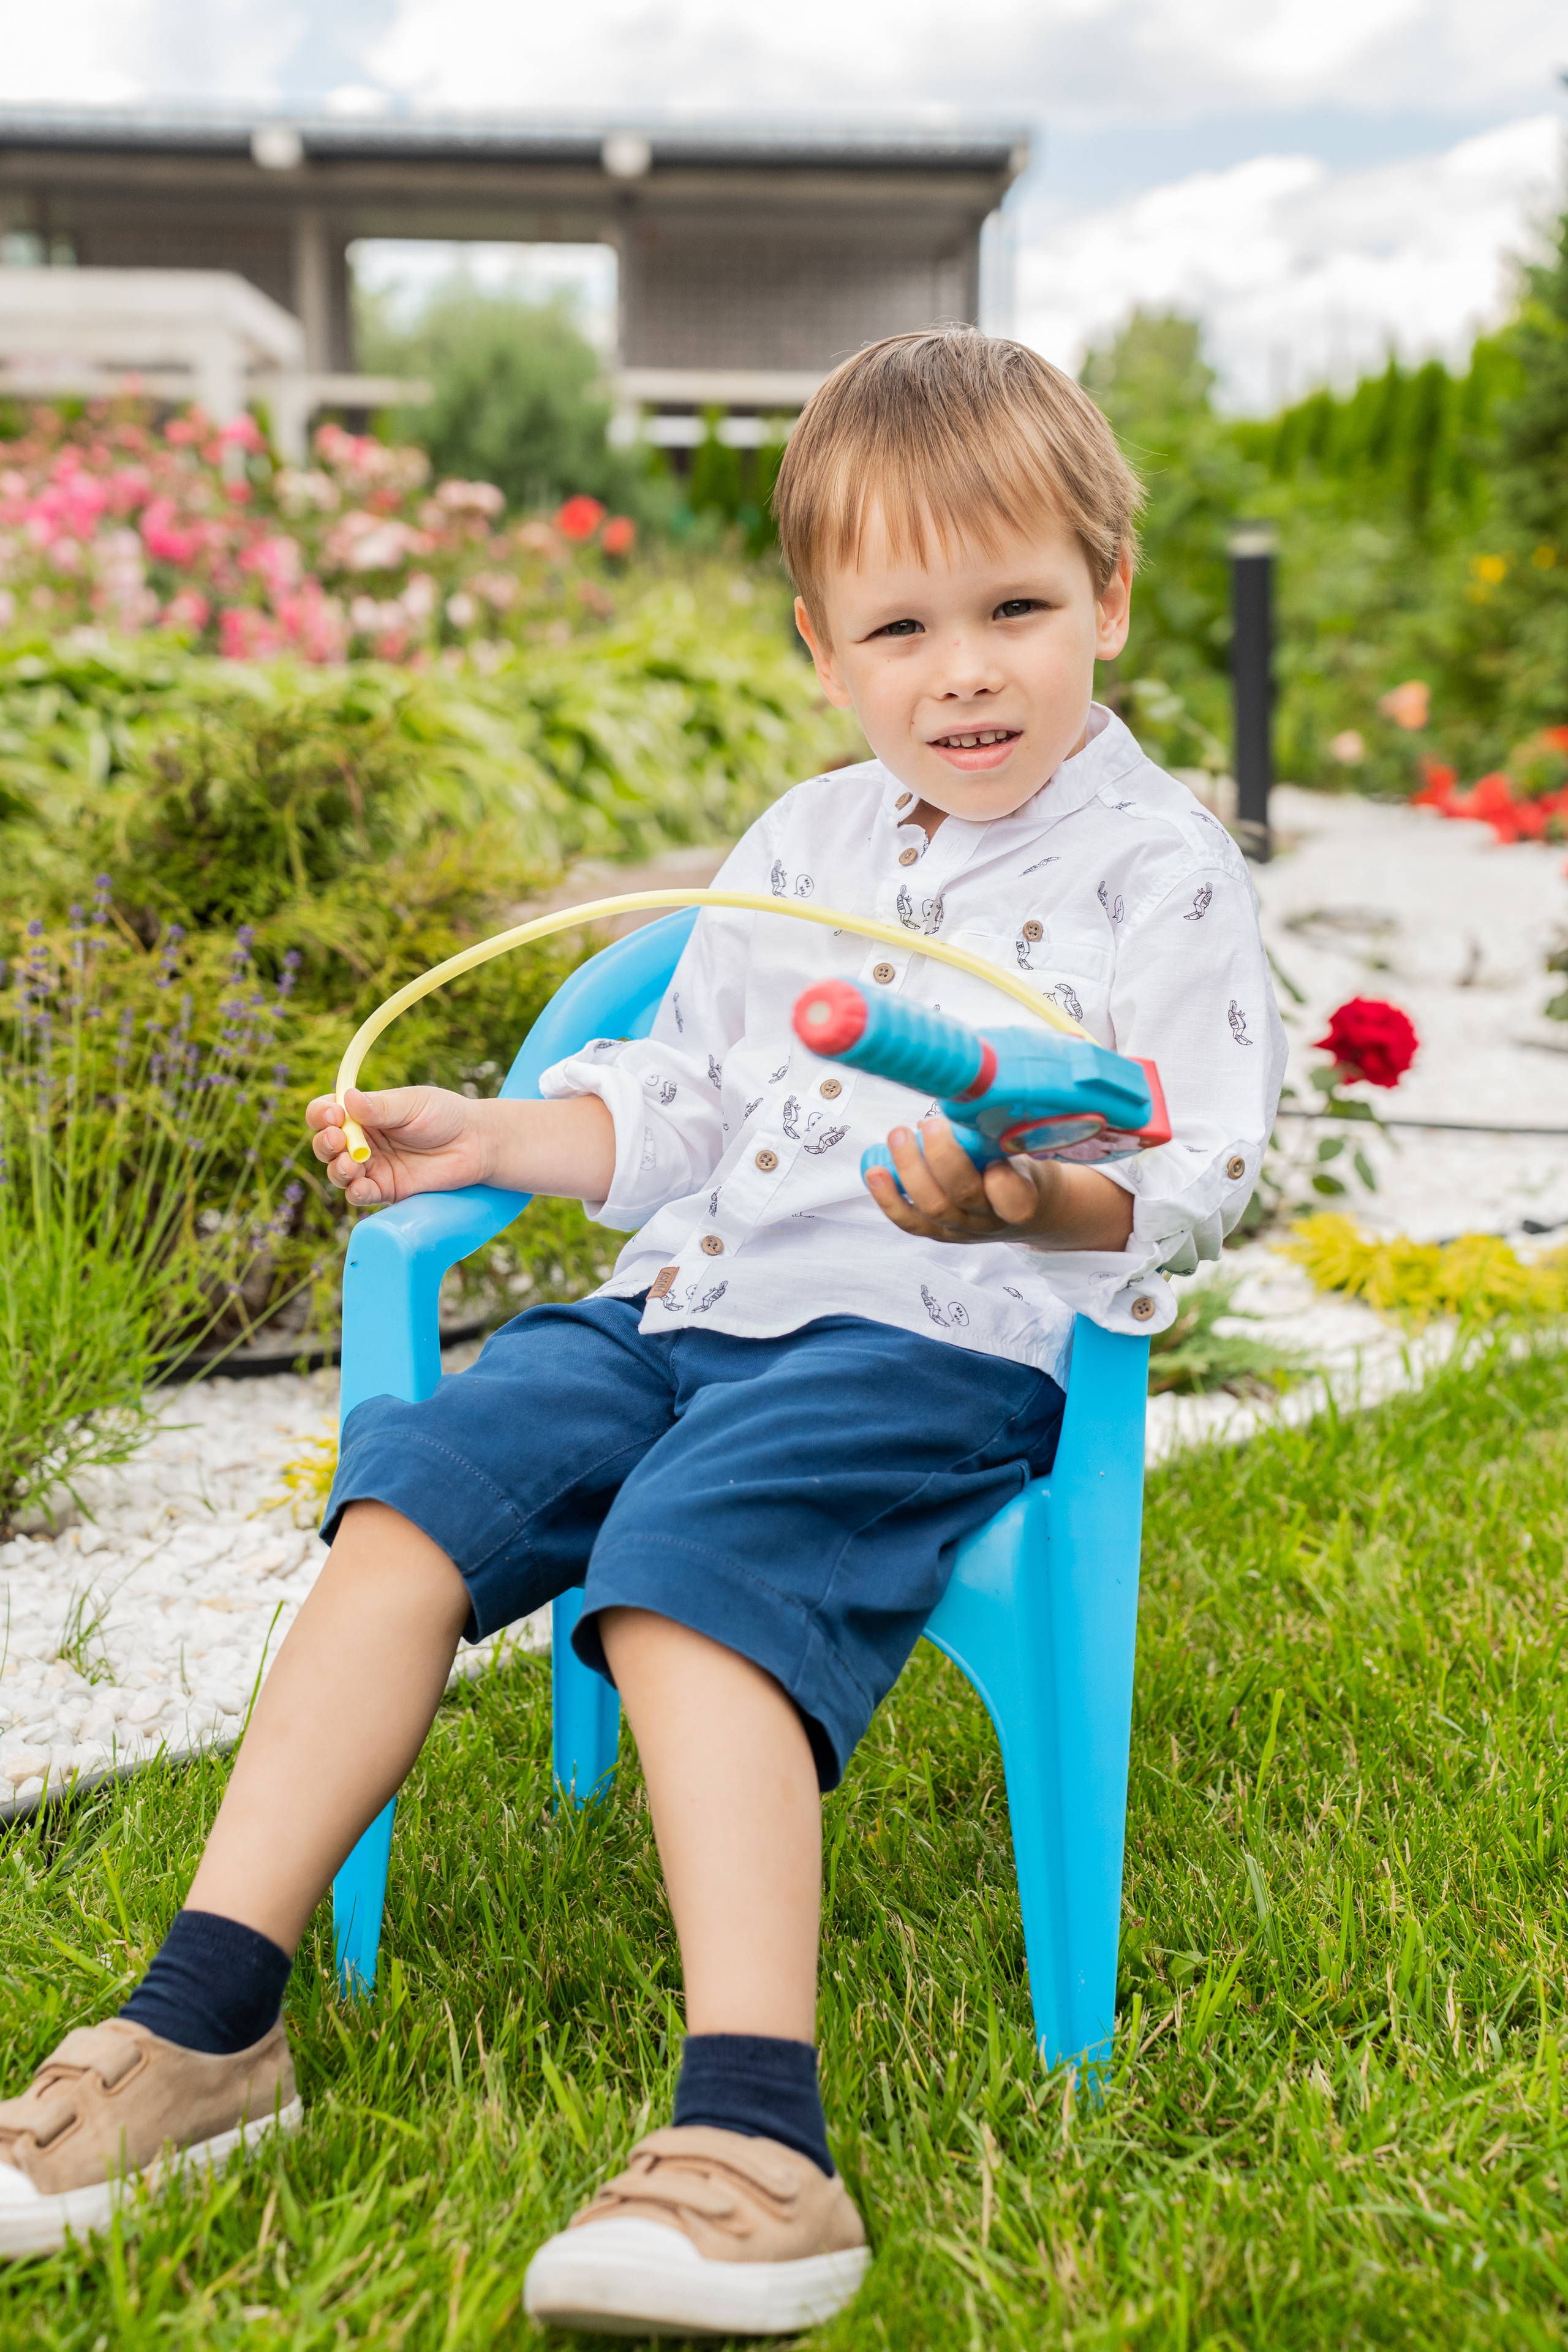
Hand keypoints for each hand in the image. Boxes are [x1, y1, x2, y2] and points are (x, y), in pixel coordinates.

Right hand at [306, 1085, 493, 1207]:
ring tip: (352, 1162)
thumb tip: (347, 1099)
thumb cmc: (444, 1115)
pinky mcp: (386, 1188)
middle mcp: (362, 1140)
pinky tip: (360, 1185)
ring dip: (338, 1168)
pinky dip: (355, 1192)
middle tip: (338, 1138)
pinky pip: (361, 1194)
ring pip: (339, 1172)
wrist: (476, 1143)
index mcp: (362, 1113)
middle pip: (325, 1145)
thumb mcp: (412, 1104)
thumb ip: (382, 1107)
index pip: (326, 1113)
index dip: (321, 1114)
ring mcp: (372, 1166)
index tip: (333, 1113)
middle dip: (325, 1143)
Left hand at [865, 1117, 1044, 1244]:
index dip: (1000, 1179)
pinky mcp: (935, 1232)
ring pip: (932, 1207)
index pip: (1014, 1200)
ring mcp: (960, 1229)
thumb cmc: (1015, 1171)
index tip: (992, 1148)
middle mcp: (988, 1220)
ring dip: (910, 1169)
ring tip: (898, 1136)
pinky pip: (908, 1221)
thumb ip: (995, 1134)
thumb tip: (957, 1102)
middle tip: (931, 1125)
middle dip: (942, 1157)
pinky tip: (875, 1172)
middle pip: (964, 1194)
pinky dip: (888, 1197)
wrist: (1017, 1210)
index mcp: (1019, 1201)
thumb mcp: (1018, 1152)